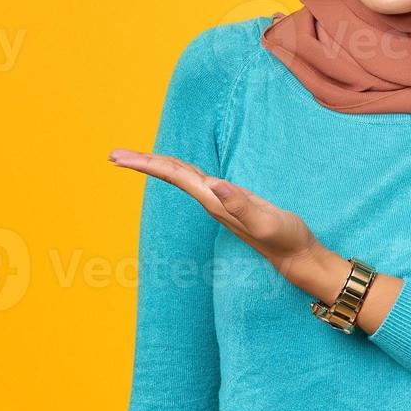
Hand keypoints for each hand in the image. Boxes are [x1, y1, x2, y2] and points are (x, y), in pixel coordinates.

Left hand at [107, 147, 318, 274]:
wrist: (297, 256)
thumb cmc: (285, 239)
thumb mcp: (265, 221)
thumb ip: (241, 204)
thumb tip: (214, 184)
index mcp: (213, 200)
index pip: (173, 175)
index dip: (147, 164)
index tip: (119, 158)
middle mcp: (211, 199)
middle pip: (170, 175)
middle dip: (142, 163)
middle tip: (112, 154)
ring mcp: (219, 200)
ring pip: (181, 176)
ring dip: (157, 165)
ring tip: (134, 157)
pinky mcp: (230, 199)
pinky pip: (196, 179)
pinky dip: (180, 168)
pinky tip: (175, 167)